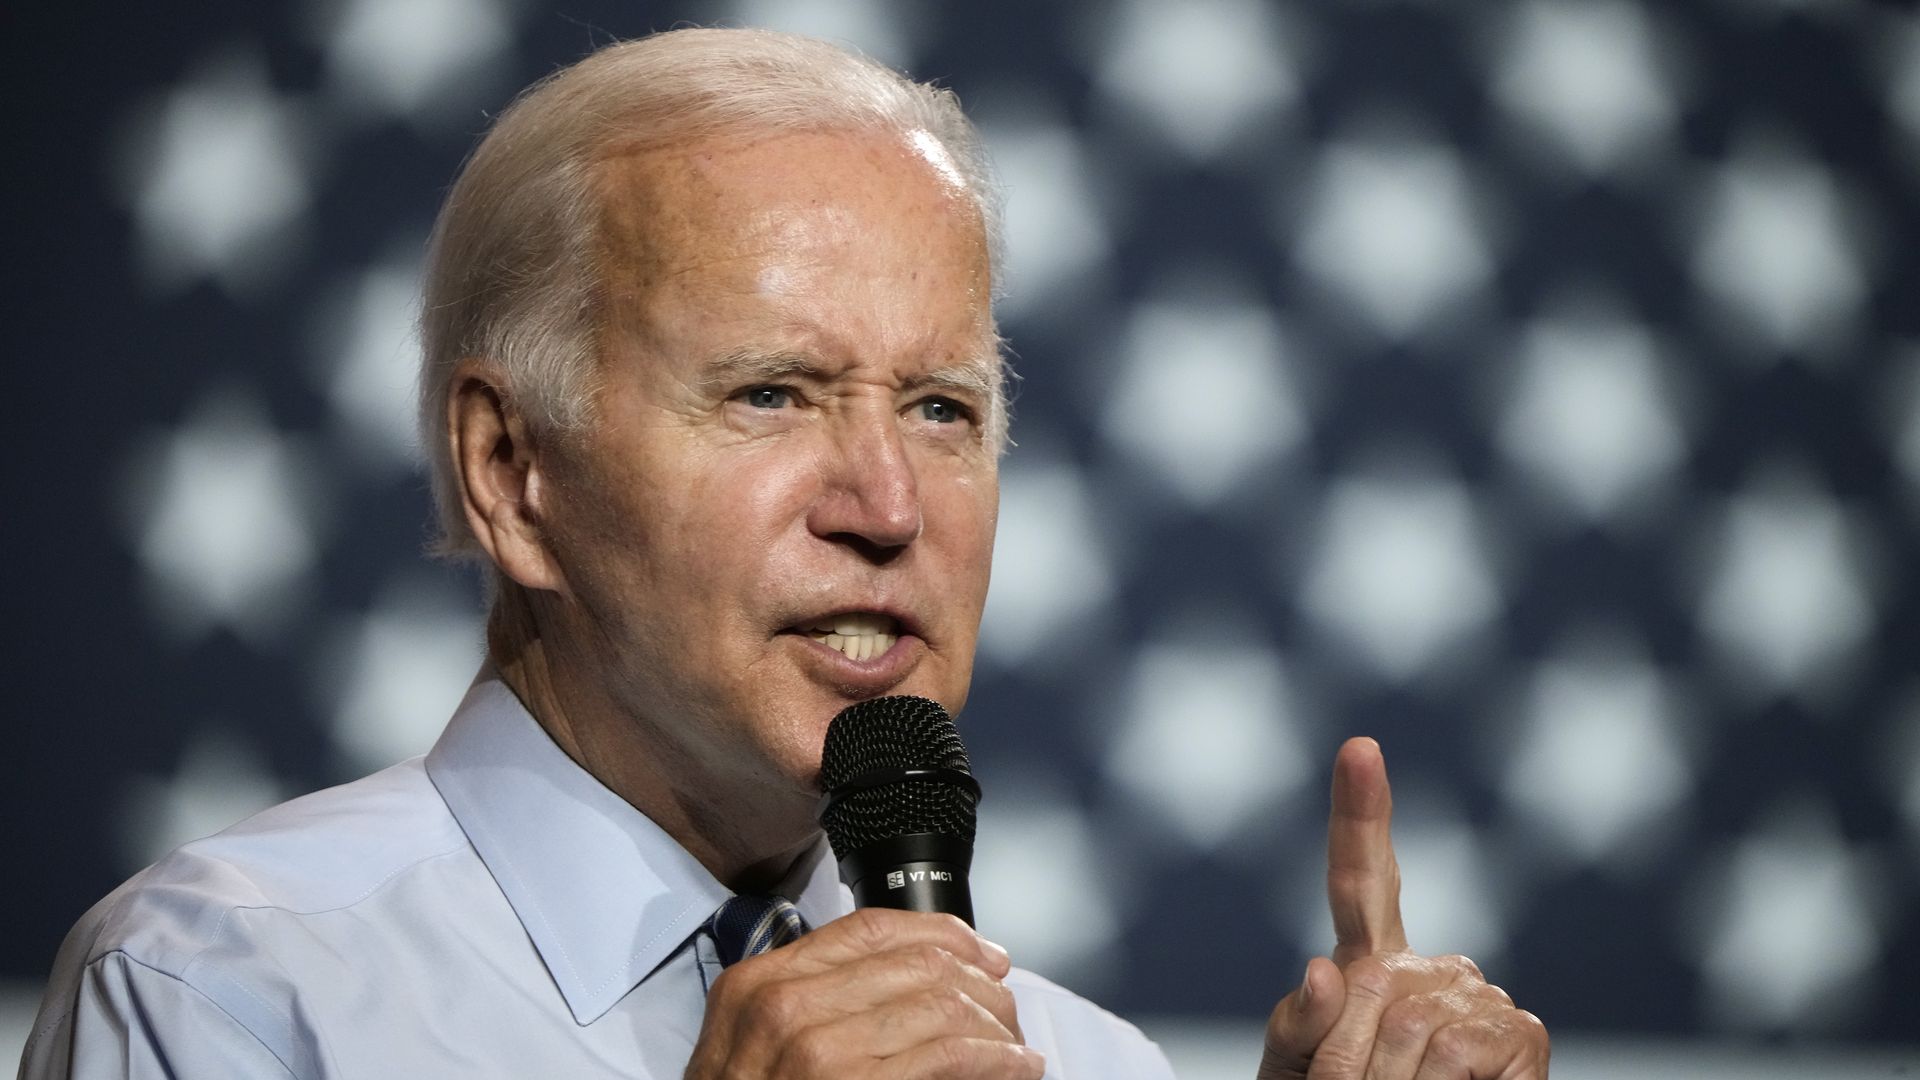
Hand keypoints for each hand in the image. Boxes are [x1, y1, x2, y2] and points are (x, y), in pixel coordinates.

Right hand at [684, 906, 1045, 1078]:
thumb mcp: (750, 1046)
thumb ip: (809, 1001)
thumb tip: (908, 976)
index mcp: (757, 984)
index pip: (867, 928)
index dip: (939, 931)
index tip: (978, 951)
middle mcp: (784, 1008)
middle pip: (915, 962)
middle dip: (977, 980)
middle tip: (1005, 1003)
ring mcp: (817, 1052)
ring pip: (942, 1004)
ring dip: (995, 1024)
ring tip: (1015, 1045)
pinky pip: (952, 1055)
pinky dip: (999, 1059)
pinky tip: (1018, 1068)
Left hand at [1257, 738, 1549, 1079]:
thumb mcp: (1294, 1077)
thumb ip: (1295, 1029)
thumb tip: (1322, 970)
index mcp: (1369, 966)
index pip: (1362, 880)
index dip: (1360, 813)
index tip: (1360, 747)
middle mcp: (1431, 969)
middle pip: (1366, 986)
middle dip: (1342, 1058)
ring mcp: (1481, 997)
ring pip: (1408, 1027)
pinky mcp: (1524, 1036)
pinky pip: (1459, 1054)